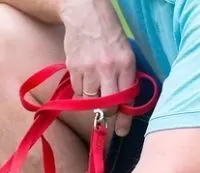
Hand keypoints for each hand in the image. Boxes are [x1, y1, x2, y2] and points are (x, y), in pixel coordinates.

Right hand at [59, 0, 135, 135]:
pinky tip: (84, 77)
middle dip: (106, 115)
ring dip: (91, 99)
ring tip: (94, 87)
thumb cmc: (109, 35)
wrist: (86, 15)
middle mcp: (108, 68)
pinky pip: (77, 90)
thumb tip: (123, 104)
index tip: (121, 131)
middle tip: (105, 117)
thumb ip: (125, 77)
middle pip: (106, 105)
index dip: (123, 118)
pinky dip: (80, 89)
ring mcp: (89, 69)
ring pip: (89, 100)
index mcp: (126, 64)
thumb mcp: (125, 53)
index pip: (126, 98)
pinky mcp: (73, 68)